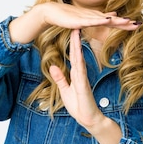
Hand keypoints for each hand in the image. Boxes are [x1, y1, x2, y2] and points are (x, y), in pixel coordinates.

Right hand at [9, 2, 139, 43]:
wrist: (51, 12)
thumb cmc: (67, 16)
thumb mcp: (85, 19)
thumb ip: (98, 19)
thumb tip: (112, 15)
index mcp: (96, 18)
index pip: (114, 21)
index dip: (125, 23)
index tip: (137, 25)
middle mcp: (94, 16)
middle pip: (113, 20)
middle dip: (125, 23)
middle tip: (138, 24)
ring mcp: (87, 17)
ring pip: (105, 19)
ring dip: (116, 20)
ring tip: (128, 22)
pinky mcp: (79, 19)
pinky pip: (92, 20)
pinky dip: (100, 20)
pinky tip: (108, 20)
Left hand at [49, 29, 121, 143]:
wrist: (89, 120)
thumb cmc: (79, 106)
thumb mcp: (65, 90)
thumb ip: (60, 78)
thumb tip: (53, 66)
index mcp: (76, 74)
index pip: (74, 56)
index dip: (72, 43)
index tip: (71, 31)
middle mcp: (81, 74)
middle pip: (78, 54)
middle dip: (76, 40)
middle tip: (75, 24)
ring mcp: (83, 80)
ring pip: (79, 60)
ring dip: (77, 47)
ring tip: (76, 34)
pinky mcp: (84, 88)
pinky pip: (81, 73)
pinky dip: (79, 63)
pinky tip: (77, 55)